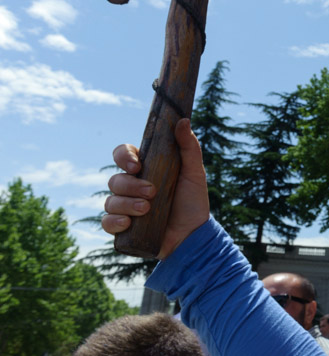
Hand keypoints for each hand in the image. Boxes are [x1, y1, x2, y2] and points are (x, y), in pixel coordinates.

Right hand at [102, 118, 209, 259]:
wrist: (194, 235)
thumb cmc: (193, 201)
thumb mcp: (195, 173)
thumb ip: (189, 147)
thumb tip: (183, 120)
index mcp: (145, 169)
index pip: (122, 155)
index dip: (124, 157)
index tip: (137, 165)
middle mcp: (131, 186)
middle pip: (115, 179)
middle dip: (132, 185)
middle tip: (152, 192)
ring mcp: (125, 207)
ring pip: (110, 200)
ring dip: (127, 204)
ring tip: (146, 209)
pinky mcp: (123, 228)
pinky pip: (106, 222)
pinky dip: (115, 222)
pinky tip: (128, 223)